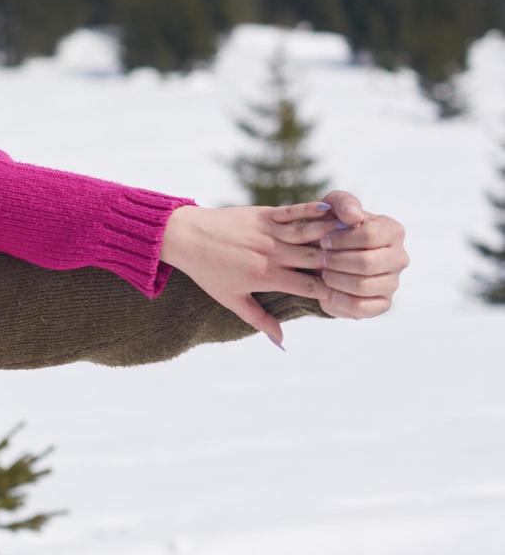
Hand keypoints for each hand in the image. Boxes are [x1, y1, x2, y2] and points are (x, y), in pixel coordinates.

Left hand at [159, 189, 407, 344]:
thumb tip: (282, 343)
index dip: (334, 289)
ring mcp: (267, 232)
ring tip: (362, 235)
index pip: (309, 285)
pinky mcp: (262, 214)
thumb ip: (259, 320)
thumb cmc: (207, 271)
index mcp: (265, 277)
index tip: (356, 291)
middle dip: (343, 261)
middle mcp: (270, 255)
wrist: (183, 236)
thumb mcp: (230, 299)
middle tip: (371, 261)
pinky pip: (292, 212)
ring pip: (309, 234)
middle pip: (316, 259)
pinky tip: (332, 210)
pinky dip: (312, 211)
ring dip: (335, 234)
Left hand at [279, 189, 407, 317]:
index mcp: (393, 231)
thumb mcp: (332, 207)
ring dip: (335, 279)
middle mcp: (399, 257)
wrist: (325, 257)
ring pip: (363, 286)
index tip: (323, 241)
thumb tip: (353, 217)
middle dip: (335, 261)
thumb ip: (343, 203)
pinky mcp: (382, 304)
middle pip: (367, 263)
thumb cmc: (331, 227)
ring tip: (323, 272)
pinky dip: (338, 299)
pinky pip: (361, 307)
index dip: (341, 240)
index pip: (371, 235)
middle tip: (320, 258)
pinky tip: (327, 290)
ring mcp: (393, 283)